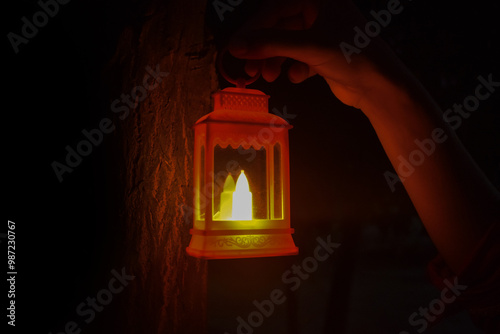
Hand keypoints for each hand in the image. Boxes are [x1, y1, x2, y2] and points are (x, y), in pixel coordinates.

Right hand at [228, 0, 410, 111]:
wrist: (379, 87)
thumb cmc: (353, 57)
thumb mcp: (309, 46)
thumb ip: (271, 44)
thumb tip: (236, 45)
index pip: (275, 8)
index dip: (254, 29)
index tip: (237, 47)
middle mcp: (319, 11)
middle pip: (278, 27)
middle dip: (264, 49)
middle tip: (249, 67)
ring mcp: (321, 32)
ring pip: (286, 43)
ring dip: (274, 60)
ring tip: (268, 76)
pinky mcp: (322, 53)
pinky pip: (297, 56)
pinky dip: (293, 67)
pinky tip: (296, 77)